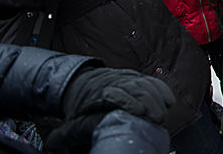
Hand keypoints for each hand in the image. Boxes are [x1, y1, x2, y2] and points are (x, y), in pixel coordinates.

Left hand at [46, 66, 173, 152]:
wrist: (80, 82)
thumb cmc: (80, 105)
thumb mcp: (73, 119)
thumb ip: (68, 133)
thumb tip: (53, 146)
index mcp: (99, 93)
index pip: (117, 94)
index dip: (130, 102)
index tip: (139, 112)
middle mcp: (115, 82)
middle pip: (135, 88)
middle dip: (149, 103)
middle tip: (157, 119)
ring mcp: (126, 78)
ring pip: (145, 83)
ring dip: (157, 97)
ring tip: (163, 113)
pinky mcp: (135, 76)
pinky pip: (151, 80)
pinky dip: (162, 89)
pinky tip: (169, 100)